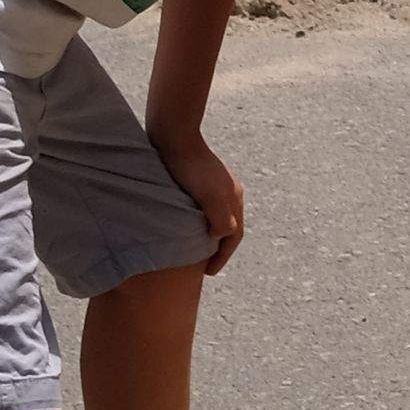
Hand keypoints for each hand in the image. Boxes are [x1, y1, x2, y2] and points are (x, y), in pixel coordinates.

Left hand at [157, 120, 248, 268]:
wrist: (174, 137)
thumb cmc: (189, 169)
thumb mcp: (209, 197)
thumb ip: (222, 219)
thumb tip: (223, 236)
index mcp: (234, 198)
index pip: (234, 235)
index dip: (222, 257)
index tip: (208, 273)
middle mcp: (230, 192)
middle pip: (228, 227)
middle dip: (219, 248)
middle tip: (205, 266)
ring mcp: (217, 186)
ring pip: (217, 217)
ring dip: (209, 236)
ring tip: (195, 250)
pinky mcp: (201, 180)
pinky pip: (205, 209)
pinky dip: (200, 223)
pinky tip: (187, 226)